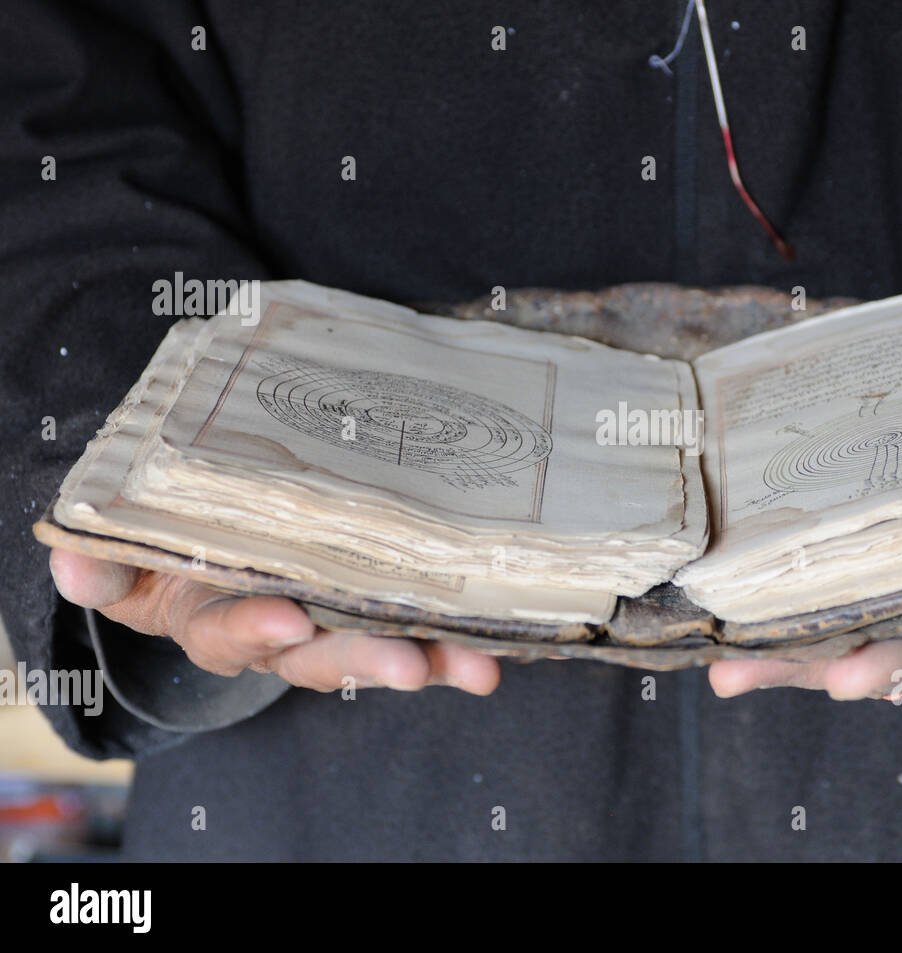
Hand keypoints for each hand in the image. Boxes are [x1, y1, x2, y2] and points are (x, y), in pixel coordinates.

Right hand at [48, 549, 500, 694]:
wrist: (215, 535)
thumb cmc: (172, 543)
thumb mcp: (127, 555)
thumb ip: (105, 560)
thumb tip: (75, 561)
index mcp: (212, 615)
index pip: (230, 630)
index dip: (255, 628)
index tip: (288, 617)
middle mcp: (280, 630)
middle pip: (322, 654)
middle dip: (365, 661)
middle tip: (410, 665)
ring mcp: (335, 621)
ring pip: (382, 647)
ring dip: (432, 659)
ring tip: (479, 666)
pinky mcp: (379, 606)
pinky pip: (420, 626)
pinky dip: (458, 637)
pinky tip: (503, 647)